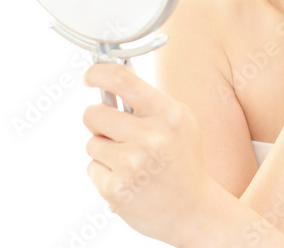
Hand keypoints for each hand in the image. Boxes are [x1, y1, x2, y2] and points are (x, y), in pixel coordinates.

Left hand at [82, 62, 220, 244]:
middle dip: (98, 120)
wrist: (193, 210)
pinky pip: (92, 168)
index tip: (90, 77)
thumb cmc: (182, 162)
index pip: (122, 79)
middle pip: (93, 113)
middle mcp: (151, 137)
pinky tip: (128, 180)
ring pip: (91, 143)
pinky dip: (105, 173)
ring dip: (104, 150)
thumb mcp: (180, 122)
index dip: (98, 73)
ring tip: (131, 162)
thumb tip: (109, 80)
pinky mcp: (116, 189)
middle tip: (114, 131)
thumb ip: (148, 101)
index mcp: (169, 115)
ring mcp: (132, 164)